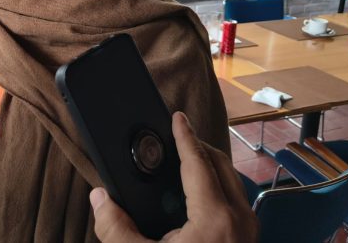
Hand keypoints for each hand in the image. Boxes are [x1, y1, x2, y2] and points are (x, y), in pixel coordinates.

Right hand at [90, 111, 257, 242]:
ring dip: (208, 165)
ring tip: (184, 160)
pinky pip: (234, 199)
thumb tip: (99, 199)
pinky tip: (195, 196)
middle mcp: (239, 220)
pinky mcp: (248, 242)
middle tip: (177, 135)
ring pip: (232, 182)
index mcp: (215, 219)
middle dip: (198, 145)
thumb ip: (116, 229)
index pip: (197, 163)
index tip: (176, 115)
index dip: (184, 136)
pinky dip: (215, 186)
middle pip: (221, 165)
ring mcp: (248, 232)